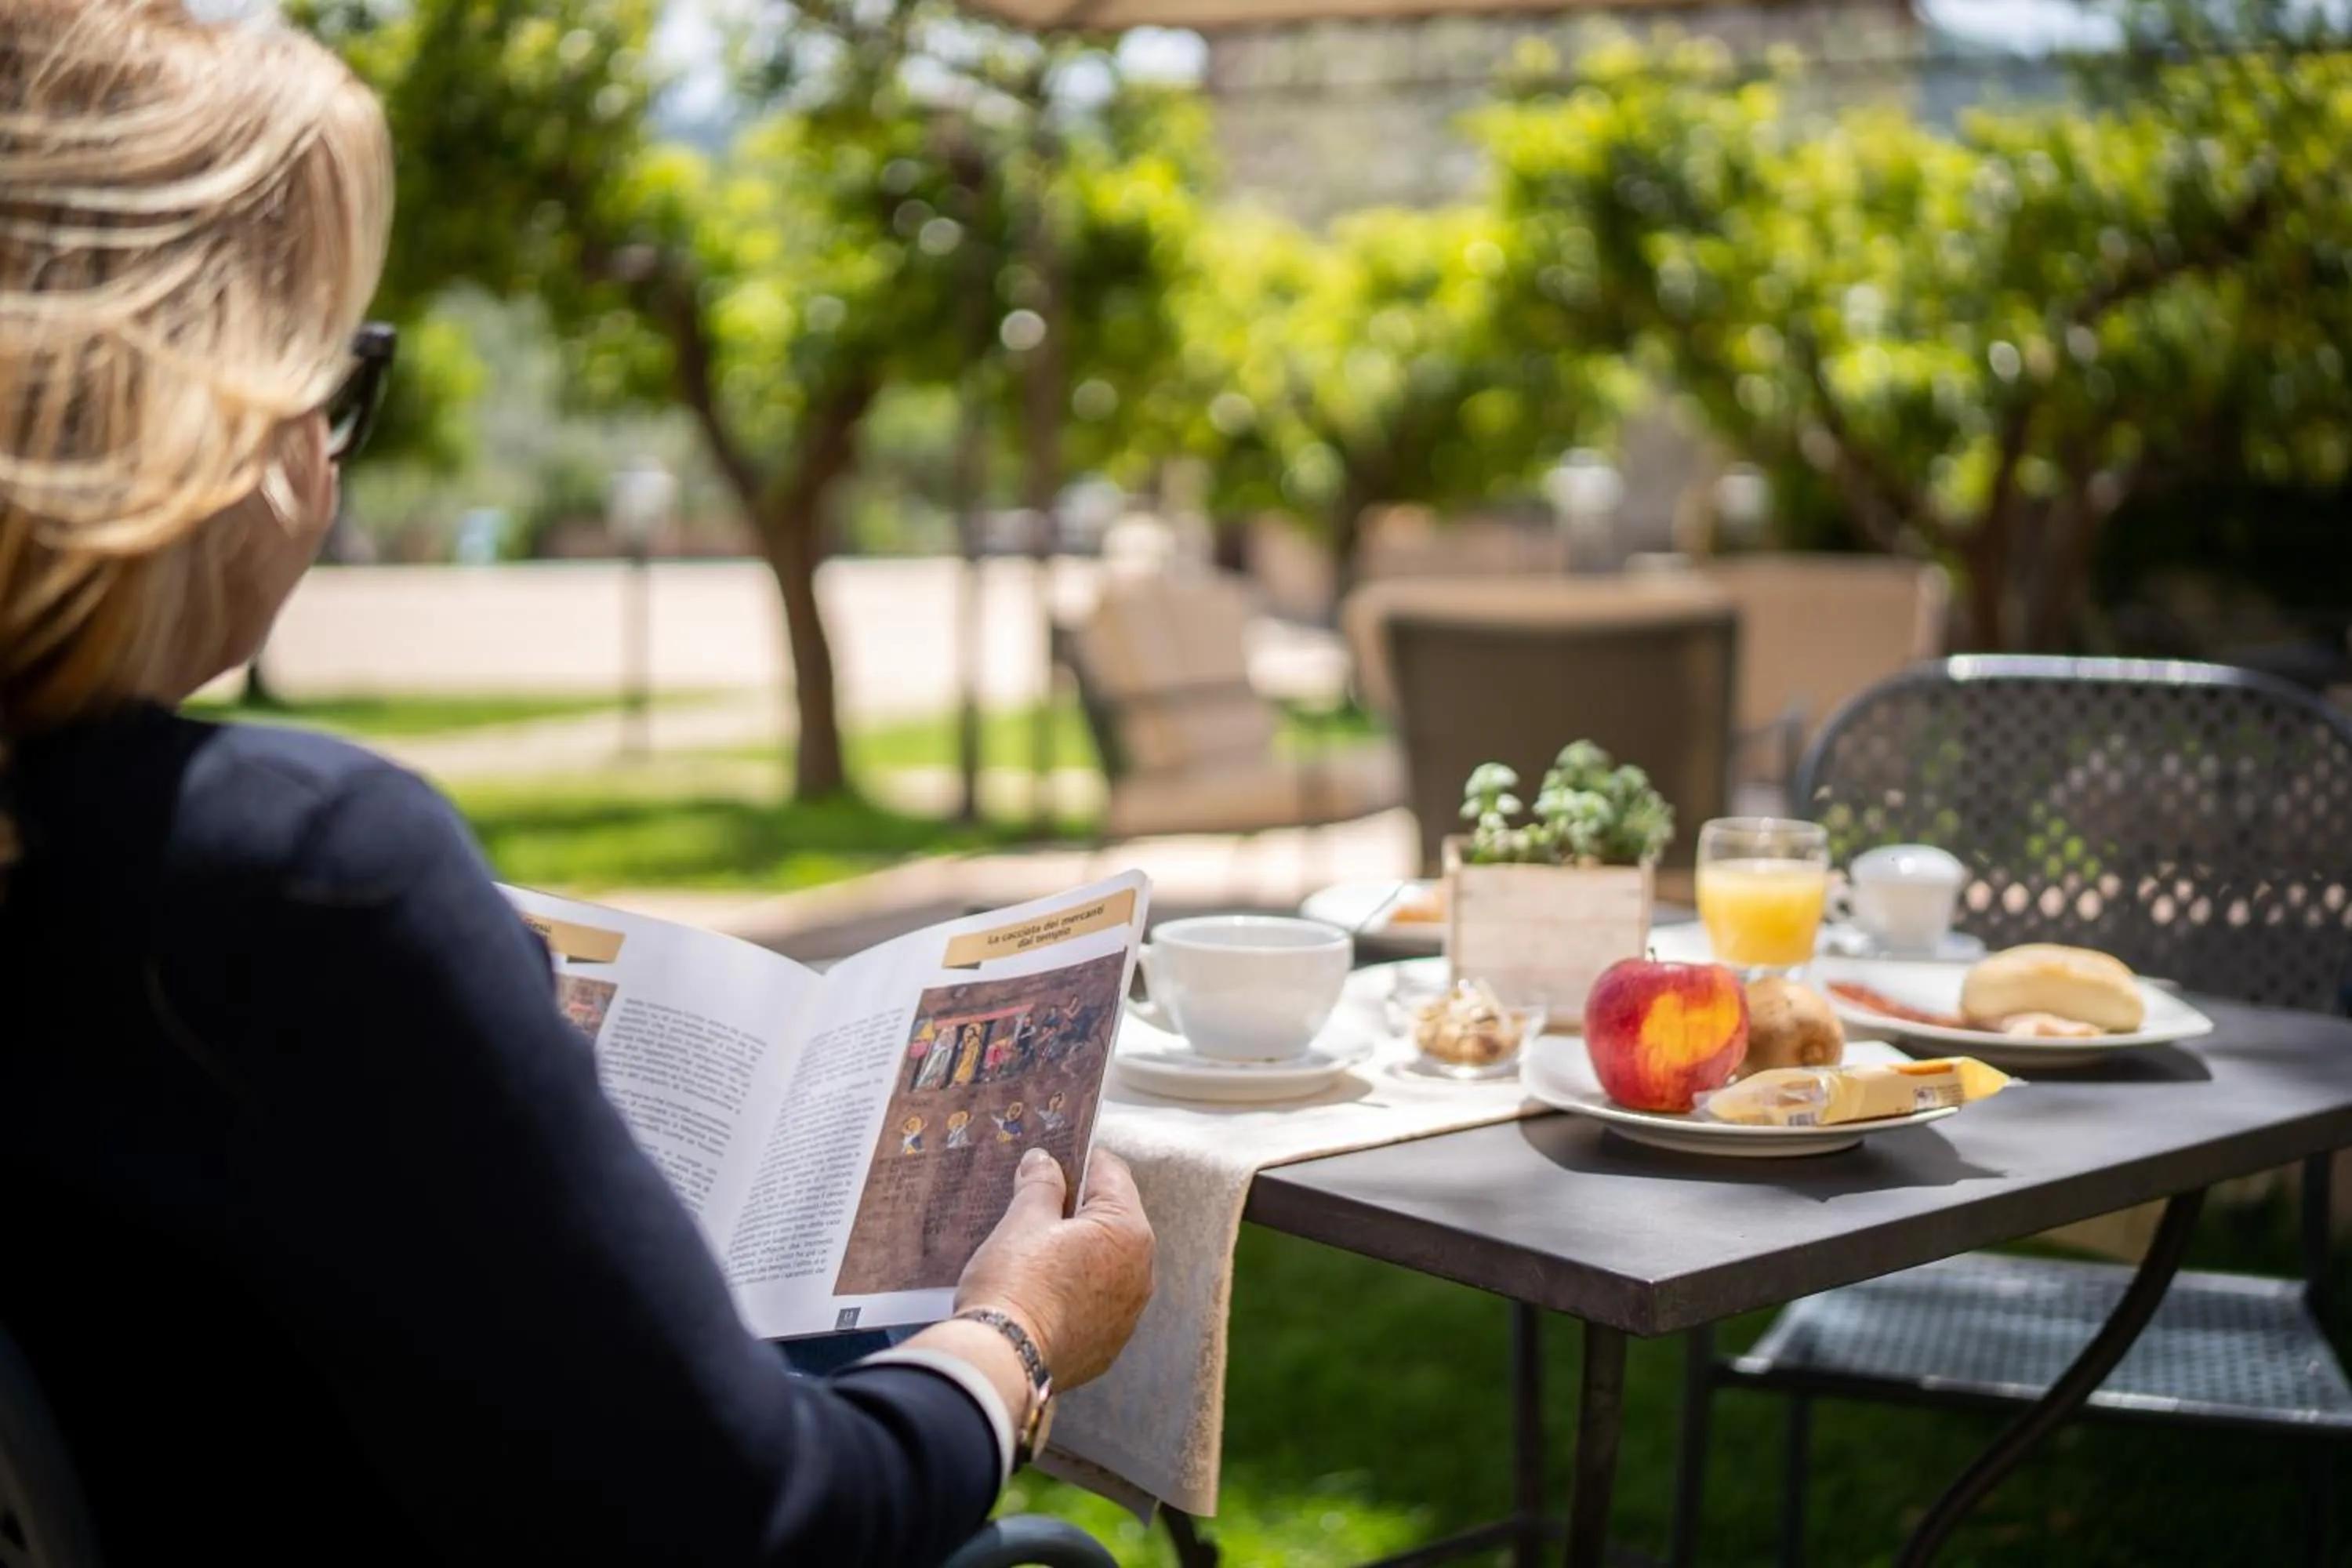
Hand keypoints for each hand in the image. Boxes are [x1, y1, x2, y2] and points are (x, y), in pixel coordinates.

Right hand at [956, 1148, 1153, 1389]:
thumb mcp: (1023, 1220)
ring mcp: (1128, 1314)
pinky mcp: (1108, 1345)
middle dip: (1076, 1208)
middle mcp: (1141, 1273)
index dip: (1078, 1161)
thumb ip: (1040, 1185)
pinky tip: (1041, 1291)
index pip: (1111, 1173)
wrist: (1003, 1360)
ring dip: (1077, 1251)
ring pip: (1105, 1263)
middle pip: (1112, 1219)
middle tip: (1034, 1205)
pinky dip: (1075, 1291)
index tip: (1049, 1162)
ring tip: (1034, 1250)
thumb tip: (1044, 1161)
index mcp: (1129, 1232)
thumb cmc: (1014, 1282)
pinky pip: (1096, 1302)